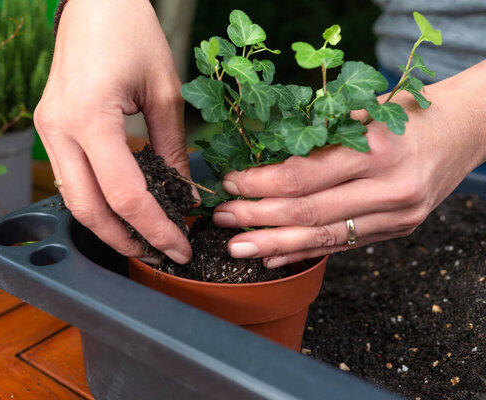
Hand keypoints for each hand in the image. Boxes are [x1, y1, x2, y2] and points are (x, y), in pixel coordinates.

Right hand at [34, 0, 191, 262]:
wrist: (94, 1)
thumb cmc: (132, 32)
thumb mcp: (164, 91)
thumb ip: (172, 148)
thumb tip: (183, 195)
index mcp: (90, 119)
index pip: (125, 196)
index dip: (156, 229)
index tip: (179, 247)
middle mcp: (59, 130)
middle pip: (89, 210)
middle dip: (126, 241)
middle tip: (160, 255)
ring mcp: (47, 130)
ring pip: (74, 201)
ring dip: (108, 227)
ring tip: (144, 239)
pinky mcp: (49, 128)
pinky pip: (70, 180)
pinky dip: (96, 202)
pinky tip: (121, 211)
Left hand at [213, 61, 485, 267]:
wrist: (465, 130)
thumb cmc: (407, 114)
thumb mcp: (363, 111)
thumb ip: (319, 138)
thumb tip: (262, 163)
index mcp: (375, 148)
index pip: (302, 176)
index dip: (259, 184)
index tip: (230, 183)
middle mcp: (388, 188)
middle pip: (308, 213)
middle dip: (257, 218)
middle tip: (223, 219)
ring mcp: (397, 216)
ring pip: (324, 238)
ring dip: (275, 245)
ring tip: (239, 247)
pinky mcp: (399, 231)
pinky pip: (343, 247)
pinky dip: (306, 252)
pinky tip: (275, 256)